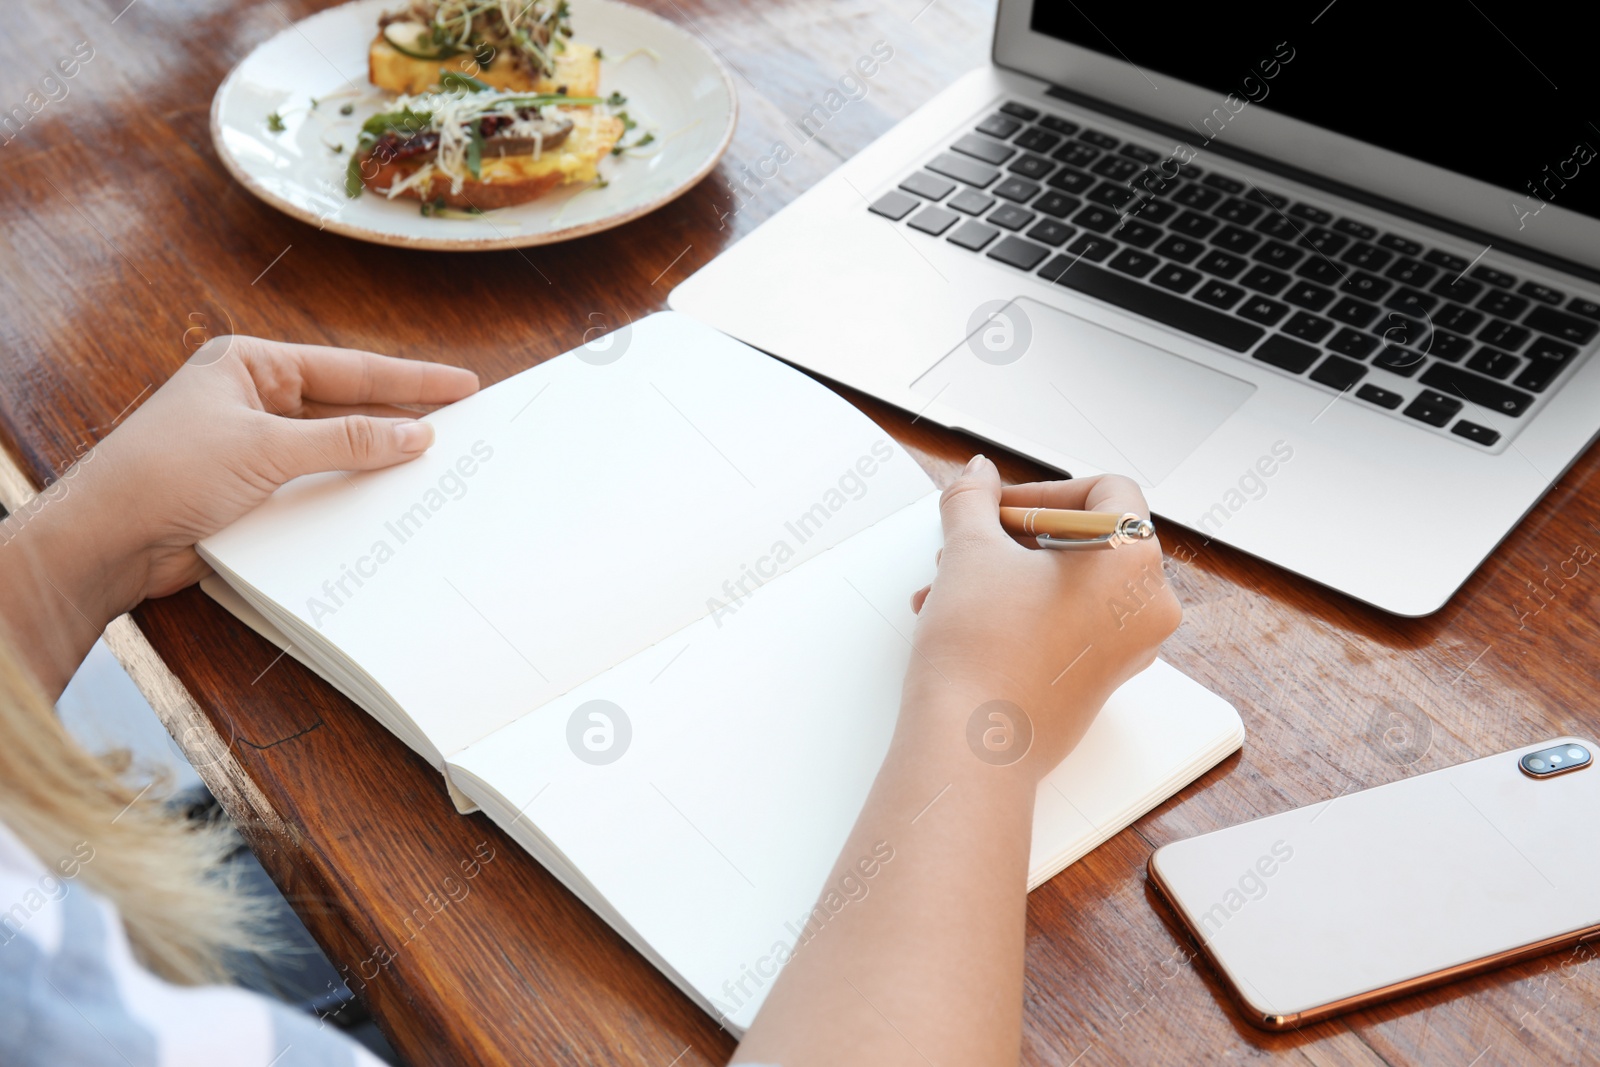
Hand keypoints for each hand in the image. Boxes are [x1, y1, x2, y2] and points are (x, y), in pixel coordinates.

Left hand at [0, 335, 480, 698]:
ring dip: (377, 461)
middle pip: (347, 407)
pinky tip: (385, 502)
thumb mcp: (266, 446)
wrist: (109, 540)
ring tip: (435, 467)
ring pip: (335, 449)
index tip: (462, 384)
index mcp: (251, 366)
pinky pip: (317, 486)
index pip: (349, 369)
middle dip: (401, 418)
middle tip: (461, 426)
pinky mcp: (254, 491)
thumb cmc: (166, 472)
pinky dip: (350, 493)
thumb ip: (347, 439)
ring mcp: (254, 447)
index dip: (411, 379)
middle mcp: (255, 400)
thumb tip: (414, 434)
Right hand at [904, 455, 1180, 777]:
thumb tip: (979, 474)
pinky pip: (1068, 623)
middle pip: (1087, 538)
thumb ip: (974, 499)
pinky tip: (962, 616)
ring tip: (948, 585)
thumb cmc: (982, 653)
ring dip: (1008, 574)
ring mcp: (1127, 650)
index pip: (1107, 491)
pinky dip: (1022, 609)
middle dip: (1014, 537)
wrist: (969, 747)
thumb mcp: (970, 552)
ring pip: (1070, 584)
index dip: (1044, 491)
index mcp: (1136, 563)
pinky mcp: (1099, 681)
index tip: (998, 507)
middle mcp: (1146, 609)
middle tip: (969, 543)